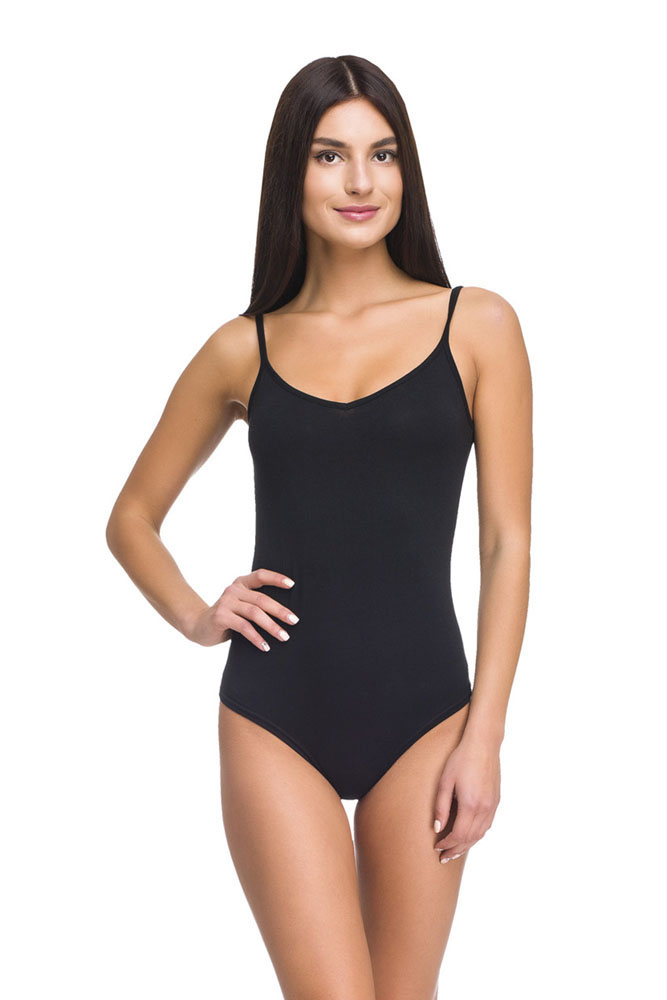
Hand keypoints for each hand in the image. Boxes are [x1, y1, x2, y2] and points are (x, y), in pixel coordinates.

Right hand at [186, 568, 298, 649]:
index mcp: (240, 584)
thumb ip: (255, 605)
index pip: (260, 576)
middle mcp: (233, 590)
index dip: (276, 578)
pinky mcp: (221, 616)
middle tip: (294, 621)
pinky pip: (243, 627)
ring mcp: (226, 602)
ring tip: (284, 637)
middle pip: (261, 599)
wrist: (198, 626)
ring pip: (254, 613)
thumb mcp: (241, 607)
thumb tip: (286, 617)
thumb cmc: (226, 618)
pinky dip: (256, 637)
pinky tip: (265, 646)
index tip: (292, 584)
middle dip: (280, 611)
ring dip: (271, 626)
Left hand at [432, 737, 500, 862]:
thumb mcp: (445, 781)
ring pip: (480, 834)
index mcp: (470, 805)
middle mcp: (484, 809)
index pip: (458, 835)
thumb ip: (441, 806)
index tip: (437, 847)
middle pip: (470, 839)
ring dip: (467, 845)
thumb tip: (437, 828)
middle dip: (456, 850)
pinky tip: (468, 836)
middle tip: (443, 857)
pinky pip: (487, 826)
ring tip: (454, 851)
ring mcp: (492, 806)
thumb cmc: (461, 759)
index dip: (447, 844)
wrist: (483, 745)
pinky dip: (476, 835)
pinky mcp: (496, 802)